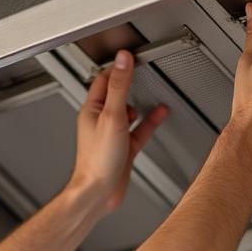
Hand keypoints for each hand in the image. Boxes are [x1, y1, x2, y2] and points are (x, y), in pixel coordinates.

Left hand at [69, 51, 168, 215]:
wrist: (99, 192)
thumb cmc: (98, 160)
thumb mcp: (112, 116)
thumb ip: (120, 87)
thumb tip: (123, 61)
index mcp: (91, 111)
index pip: (104, 81)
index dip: (117, 67)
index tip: (130, 57)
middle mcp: (100, 121)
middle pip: (115, 95)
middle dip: (128, 83)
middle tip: (141, 69)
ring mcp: (112, 135)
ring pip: (129, 112)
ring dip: (140, 102)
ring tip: (151, 90)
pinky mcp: (124, 149)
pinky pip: (139, 130)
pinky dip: (150, 121)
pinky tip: (159, 114)